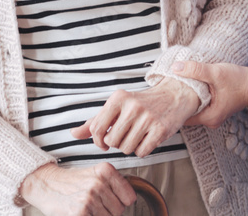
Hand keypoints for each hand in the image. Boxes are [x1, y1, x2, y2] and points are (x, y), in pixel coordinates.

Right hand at [20, 162, 134, 215]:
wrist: (45, 184)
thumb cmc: (72, 182)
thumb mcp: (95, 174)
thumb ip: (114, 185)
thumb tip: (130, 201)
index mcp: (106, 171)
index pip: (129, 197)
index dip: (121, 203)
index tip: (112, 202)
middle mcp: (98, 183)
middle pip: (119, 211)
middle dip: (109, 212)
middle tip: (94, 206)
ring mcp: (89, 198)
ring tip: (86, 209)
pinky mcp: (79, 212)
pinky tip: (81, 212)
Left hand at [71, 79, 199, 156]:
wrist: (175, 95)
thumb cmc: (142, 103)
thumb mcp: (117, 107)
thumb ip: (95, 121)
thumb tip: (72, 133)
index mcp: (118, 98)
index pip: (96, 128)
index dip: (98, 141)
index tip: (105, 142)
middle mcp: (132, 106)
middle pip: (112, 141)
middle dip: (117, 143)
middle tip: (126, 135)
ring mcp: (148, 118)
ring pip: (126, 149)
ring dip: (130, 147)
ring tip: (138, 135)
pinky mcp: (160, 130)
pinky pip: (141, 152)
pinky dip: (143, 150)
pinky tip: (148, 138)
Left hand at [171, 61, 247, 127]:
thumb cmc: (240, 81)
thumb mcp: (216, 73)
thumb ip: (196, 70)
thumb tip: (176, 68)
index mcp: (209, 117)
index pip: (182, 117)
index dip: (173, 106)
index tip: (165, 95)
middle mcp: (211, 120)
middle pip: (187, 113)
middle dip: (179, 101)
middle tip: (169, 89)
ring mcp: (214, 115)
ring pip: (194, 108)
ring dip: (187, 98)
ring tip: (178, 86)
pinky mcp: (216, 108)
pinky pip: (200, 105)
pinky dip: (195, 97)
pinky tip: (191, 86)